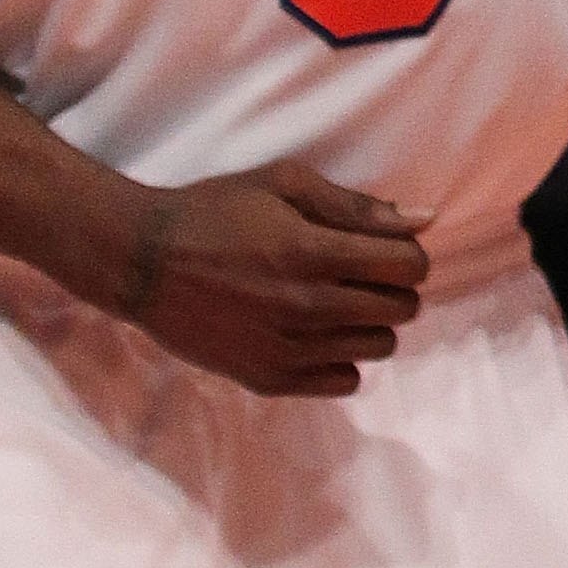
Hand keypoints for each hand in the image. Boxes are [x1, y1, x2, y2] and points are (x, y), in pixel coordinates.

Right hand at [115, 161, 426, 396]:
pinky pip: (344, 382)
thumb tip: (425, 219)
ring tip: (337, 301)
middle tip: (360, 273)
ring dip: (371, 322)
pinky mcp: (267, 380)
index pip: (408, 265)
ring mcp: (287, 349)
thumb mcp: (284, 184)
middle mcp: (306, 306)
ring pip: (379, 347)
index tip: (384, 248)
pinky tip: (317, 334)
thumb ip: (357, 206)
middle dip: (394, 286)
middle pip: (402, 308)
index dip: (406, 252)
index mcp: (313, 251)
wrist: (142, 262)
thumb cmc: (215, 211)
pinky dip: (342, 358)